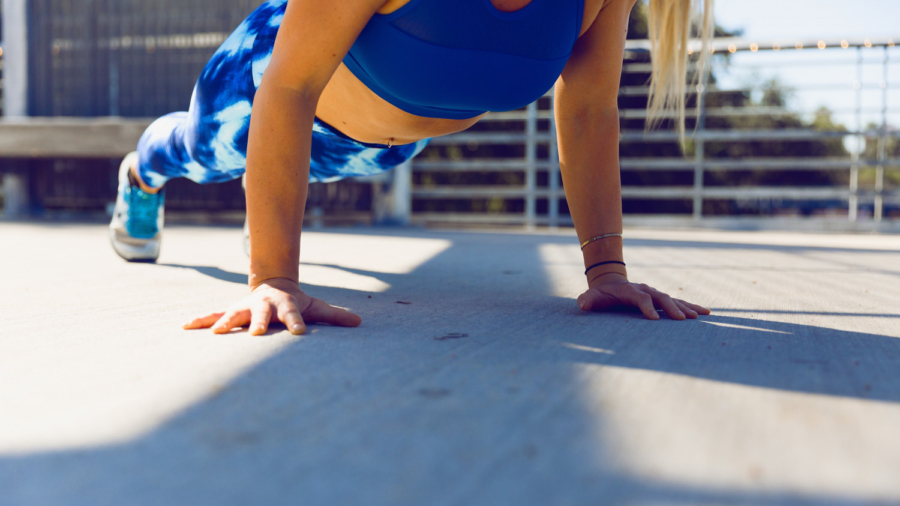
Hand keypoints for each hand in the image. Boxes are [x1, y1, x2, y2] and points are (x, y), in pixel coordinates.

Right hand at [183, 277, 361, 334]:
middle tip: (255, 333)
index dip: (296, 323)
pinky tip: (184, 327)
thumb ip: (335, 316)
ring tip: (215, 333)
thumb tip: (359, 322)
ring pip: (233, 314)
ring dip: (224, 323)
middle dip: (258, 322)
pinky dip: (200, 321)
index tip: (298, 333)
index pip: (293, 316)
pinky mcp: (230, 312)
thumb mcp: (315, 307)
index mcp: (285, 306)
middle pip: (261, 314)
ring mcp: (245, 308)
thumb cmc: (296, 303)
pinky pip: (212, 316)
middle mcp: (263, 306)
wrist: (273, 284)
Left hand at [576, 273, 710, 320]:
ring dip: (686, 307)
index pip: (641, 298)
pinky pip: (678, 301)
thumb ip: (587, 300)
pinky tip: (705, 312)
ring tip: (701, 315)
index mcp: (630, 291)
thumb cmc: (601, 295)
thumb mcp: (592, 297)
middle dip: (672, 308)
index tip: (654, 319)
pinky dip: (691, 306)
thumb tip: (582, 304)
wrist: (610, 283)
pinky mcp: (660, 299)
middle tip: (683, 319)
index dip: (647, 307)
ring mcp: (654, 293)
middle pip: (661, 297)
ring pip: (673, 299)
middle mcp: (645, 290)